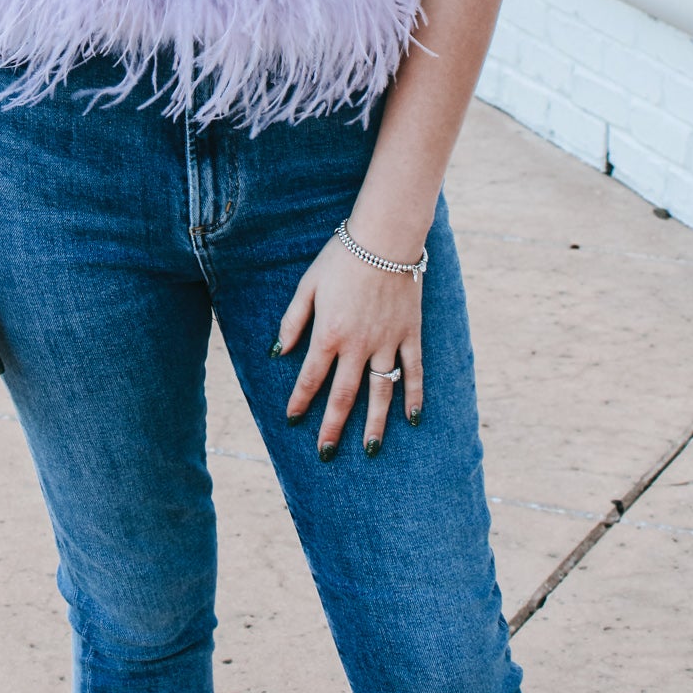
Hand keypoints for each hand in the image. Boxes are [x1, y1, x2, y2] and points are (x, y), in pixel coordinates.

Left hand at [272, 232, 422, 456]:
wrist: (384, 238)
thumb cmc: (341, 258)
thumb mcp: (308, 285)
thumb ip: (293, 321)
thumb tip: (279, 352)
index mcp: (328, 334)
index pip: (311, 378)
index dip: (300, 401)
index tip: (292, 420)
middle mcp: (358, 346)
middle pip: (344, 396)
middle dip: (333, 427)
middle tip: (326, 453)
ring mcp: (387, 343)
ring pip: (380, 393)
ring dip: (375, 424)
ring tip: (370, 449)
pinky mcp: (410, 335)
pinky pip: (413, 372)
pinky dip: (413, 396)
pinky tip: (412, 419)